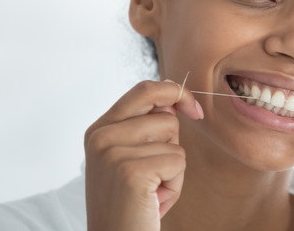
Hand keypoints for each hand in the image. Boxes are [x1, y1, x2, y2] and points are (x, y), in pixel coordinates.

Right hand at [84, 79, 203, 230]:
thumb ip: (147, 127)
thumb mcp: (133, 158)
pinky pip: (178, 161)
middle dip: (173, 143)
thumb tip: (176, 100)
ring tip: (151, 191)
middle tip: (155, 174)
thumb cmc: (132, 205)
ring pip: (174, 139)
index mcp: (99, 129)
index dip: (175, 92)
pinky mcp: (130, 171)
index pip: (144, 89)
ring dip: (173, 169)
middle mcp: (100, 136)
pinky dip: (174, 185)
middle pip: (165, 115)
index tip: (194, 108)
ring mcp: (112, 152)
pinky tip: (153, 201)